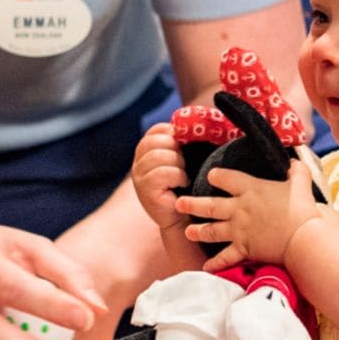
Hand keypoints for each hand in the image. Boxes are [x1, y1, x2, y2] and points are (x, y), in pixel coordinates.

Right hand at [130, 125, 198, 267]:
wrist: (185, 217)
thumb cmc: (189, 186)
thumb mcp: (185, 159)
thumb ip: (185, 142)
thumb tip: (201, 122)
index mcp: (146, 151)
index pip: (156, 130)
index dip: (174, 133)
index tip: (186, 146)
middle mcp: (138, 162)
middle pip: (157, 140)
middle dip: (177, 150)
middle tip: (186, 163)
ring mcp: (139, 176)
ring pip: (159, 156)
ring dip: (178, 164)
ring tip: (184, 175)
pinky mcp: (144, 190)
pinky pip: (162, 173)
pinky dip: (177, 176)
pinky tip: (182, 184)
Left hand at [176, 162, 324, 268]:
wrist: (303, 238)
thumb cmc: (302, 209)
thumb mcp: (300, 183)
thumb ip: (296, 171)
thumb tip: (294, 162)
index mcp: (250, 190)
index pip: (226, 178)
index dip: (216, 176)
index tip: (210, 176)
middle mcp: (239, 209)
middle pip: (210, 205)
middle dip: (192, 204)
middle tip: (179, 203)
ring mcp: (239, 230)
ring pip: (212, 230)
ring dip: (198, 231)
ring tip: (187, 231)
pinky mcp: (244, 249)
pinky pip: (226, 257)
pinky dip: (215, 263)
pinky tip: (205, 266)